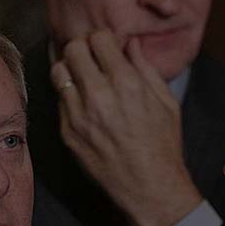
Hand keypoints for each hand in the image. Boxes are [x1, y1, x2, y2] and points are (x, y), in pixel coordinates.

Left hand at [51, 31, 201, 225]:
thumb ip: (146, 67)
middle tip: (91, 58)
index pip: (98, 38)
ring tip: (83, 77)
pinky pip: (59, 100)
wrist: (148, 187)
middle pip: (73, 49)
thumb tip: (130, 44)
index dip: (103, 40)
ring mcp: (79, 115)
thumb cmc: (162, 145)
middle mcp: (99, 96)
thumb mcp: (166, 101)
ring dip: (70, 69)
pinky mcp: (67, 132)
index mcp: (127, 83)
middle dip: (83, 49)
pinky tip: (83, 103)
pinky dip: (69, 95)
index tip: (107, 48)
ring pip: (58, 71)